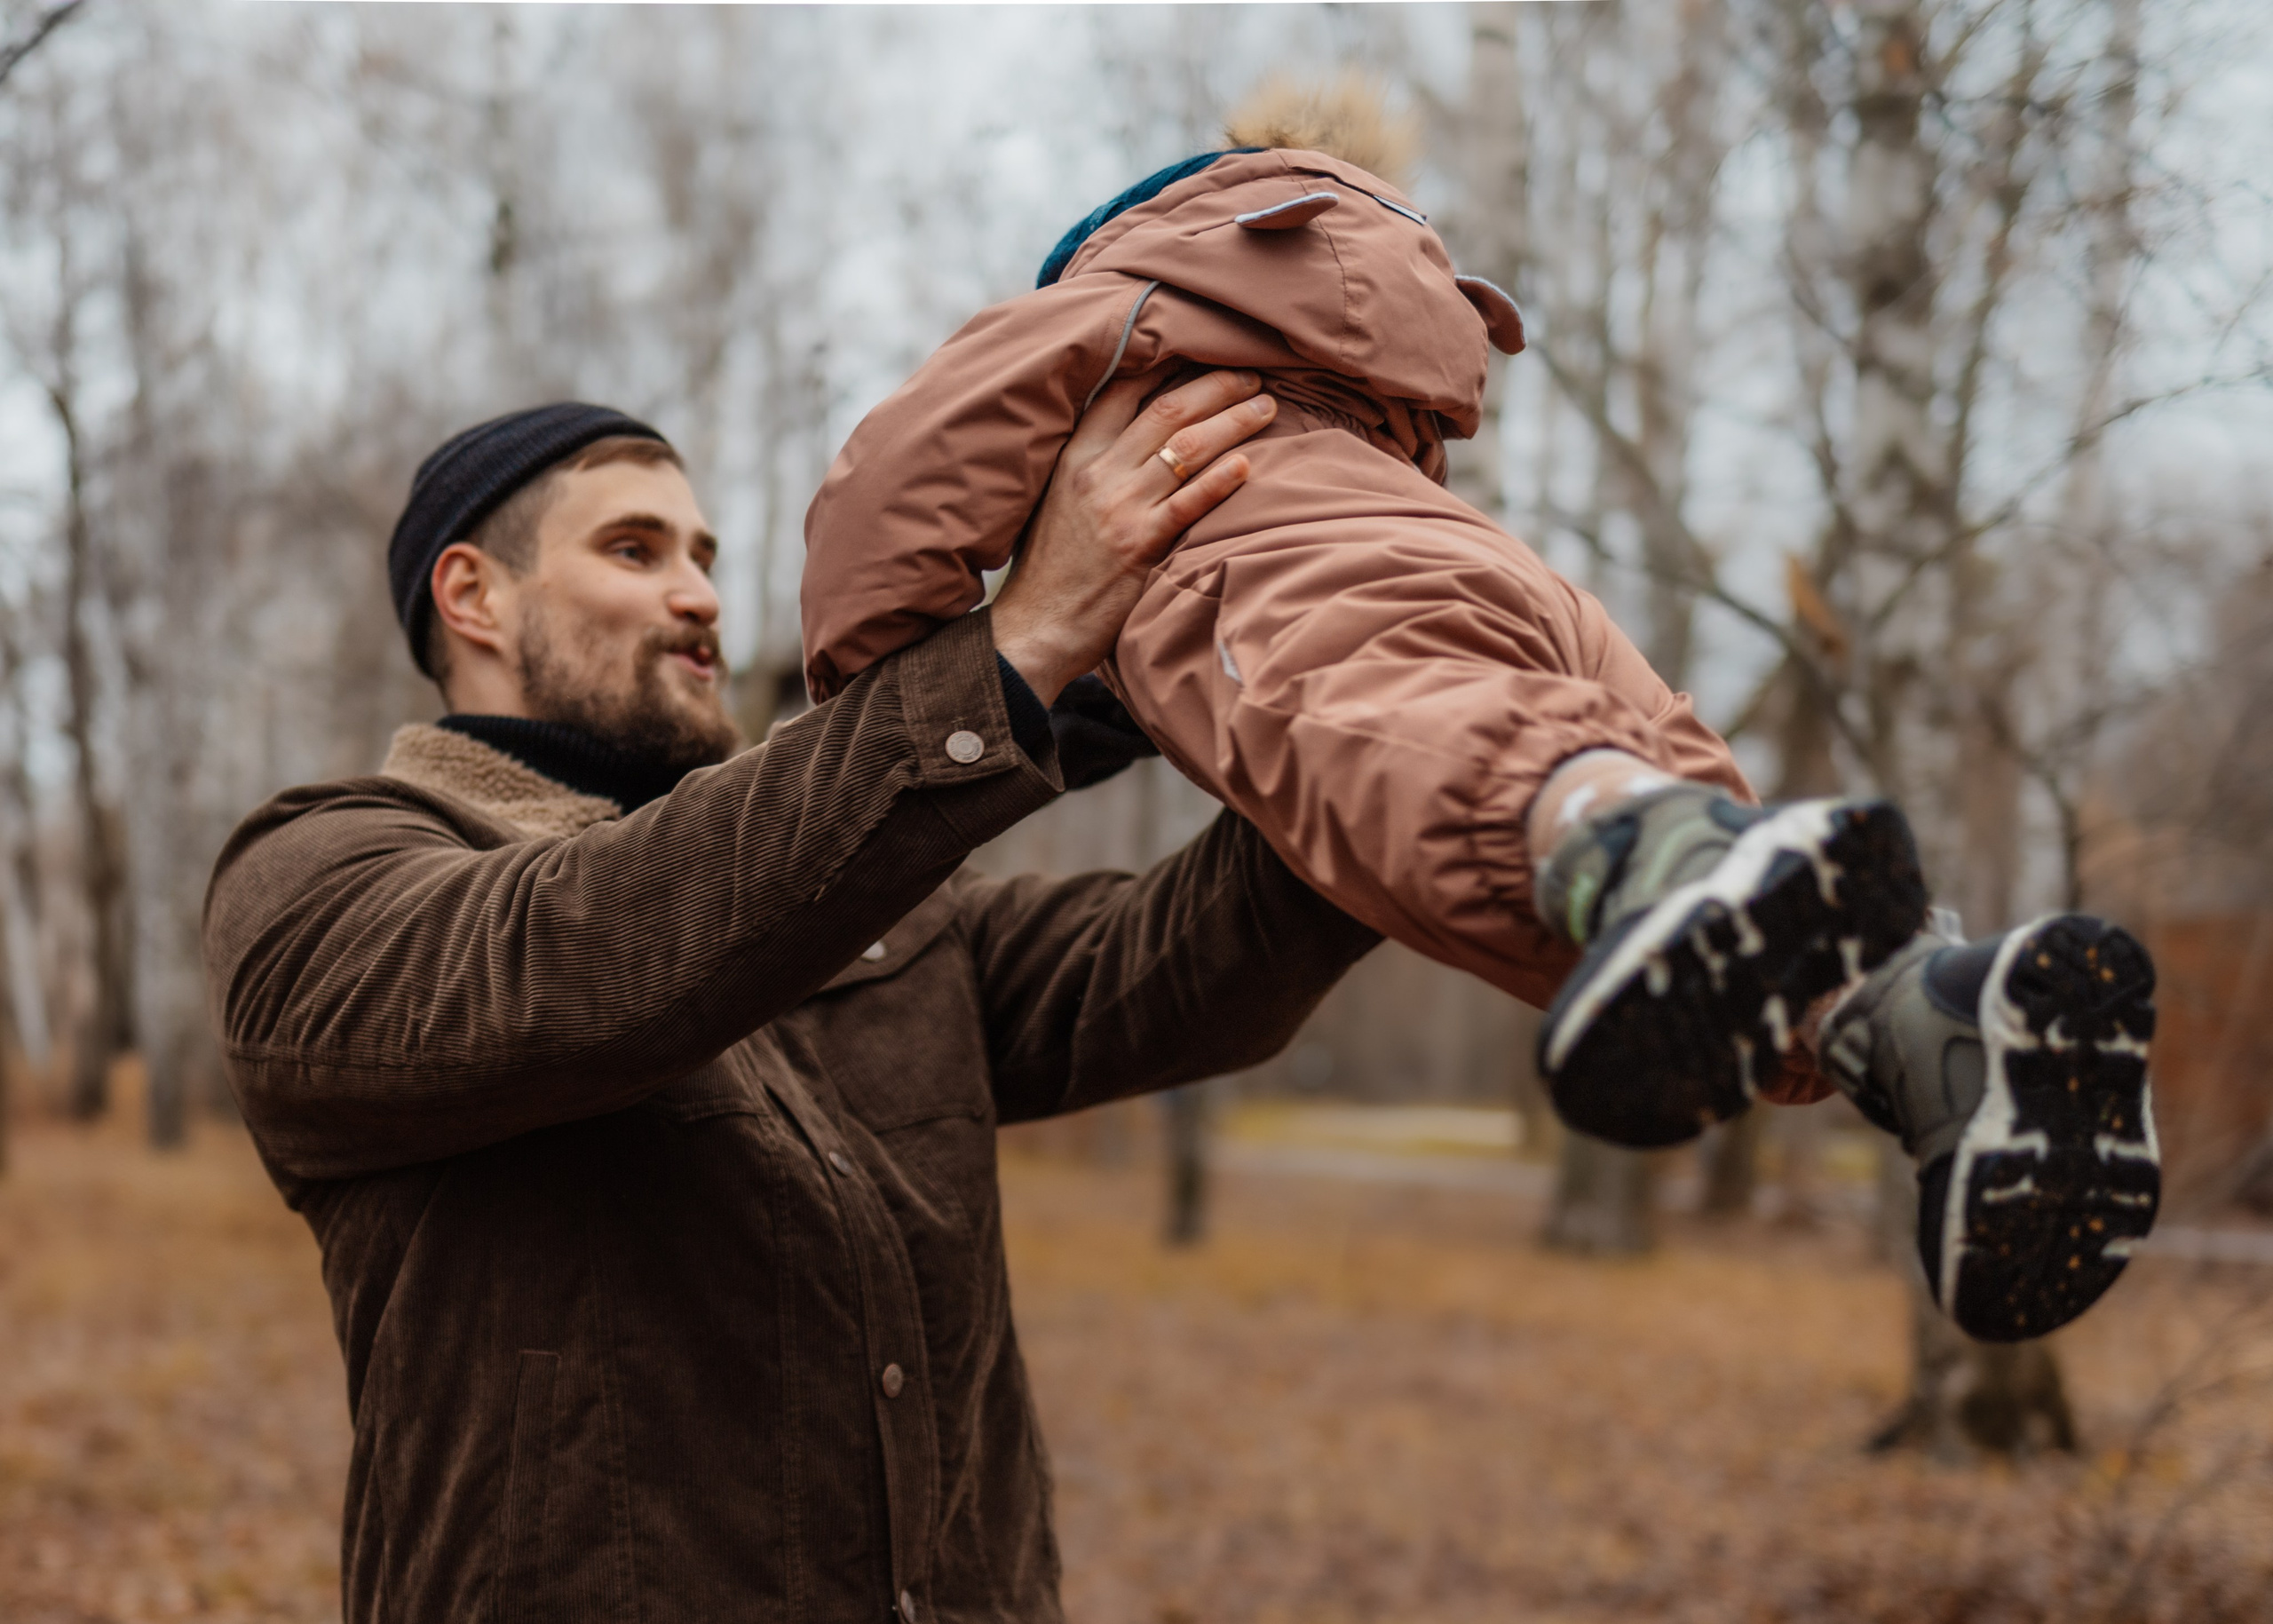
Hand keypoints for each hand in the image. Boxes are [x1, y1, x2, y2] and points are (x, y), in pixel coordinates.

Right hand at [991, 369, 1275, 705]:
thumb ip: (1090, 463)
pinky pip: (1189, 503)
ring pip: (1186, 447)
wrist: (1036, 626)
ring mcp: (1120, 508)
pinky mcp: (1141, 546)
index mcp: (1075, 456)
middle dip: (1216, 385)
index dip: (1166, 362)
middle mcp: (1098, 473)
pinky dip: (1221, 480)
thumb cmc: (1049, 567)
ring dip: (1233, 421)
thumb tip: (1133, 433)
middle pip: (1167, 409)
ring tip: (1267, 407)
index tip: (1203, 350)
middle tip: (1253, 374)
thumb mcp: (1056, 499)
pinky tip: (1248, 463)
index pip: (1122, 390)